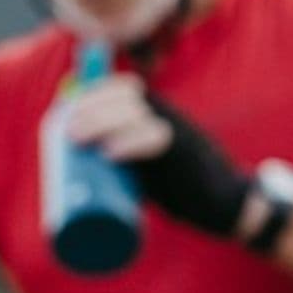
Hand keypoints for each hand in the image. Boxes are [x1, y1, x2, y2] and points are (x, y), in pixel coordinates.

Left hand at [59, 75, 251, 237]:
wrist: (228, 204)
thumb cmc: (183, 185)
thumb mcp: (152, 163)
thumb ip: (126, 156)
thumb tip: (76, 166)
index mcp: (157, 114)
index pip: (122, 88)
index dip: (91, 93)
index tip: (64, 114)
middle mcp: (167, 116)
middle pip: (125, 96)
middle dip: (91, 108)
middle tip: (67, 133)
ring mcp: (178, 133)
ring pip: (137, 114)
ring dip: (101, 121)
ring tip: (78, 140)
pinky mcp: (185, 157)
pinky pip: (157, 141)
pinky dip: (131, 144)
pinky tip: (110, 154)